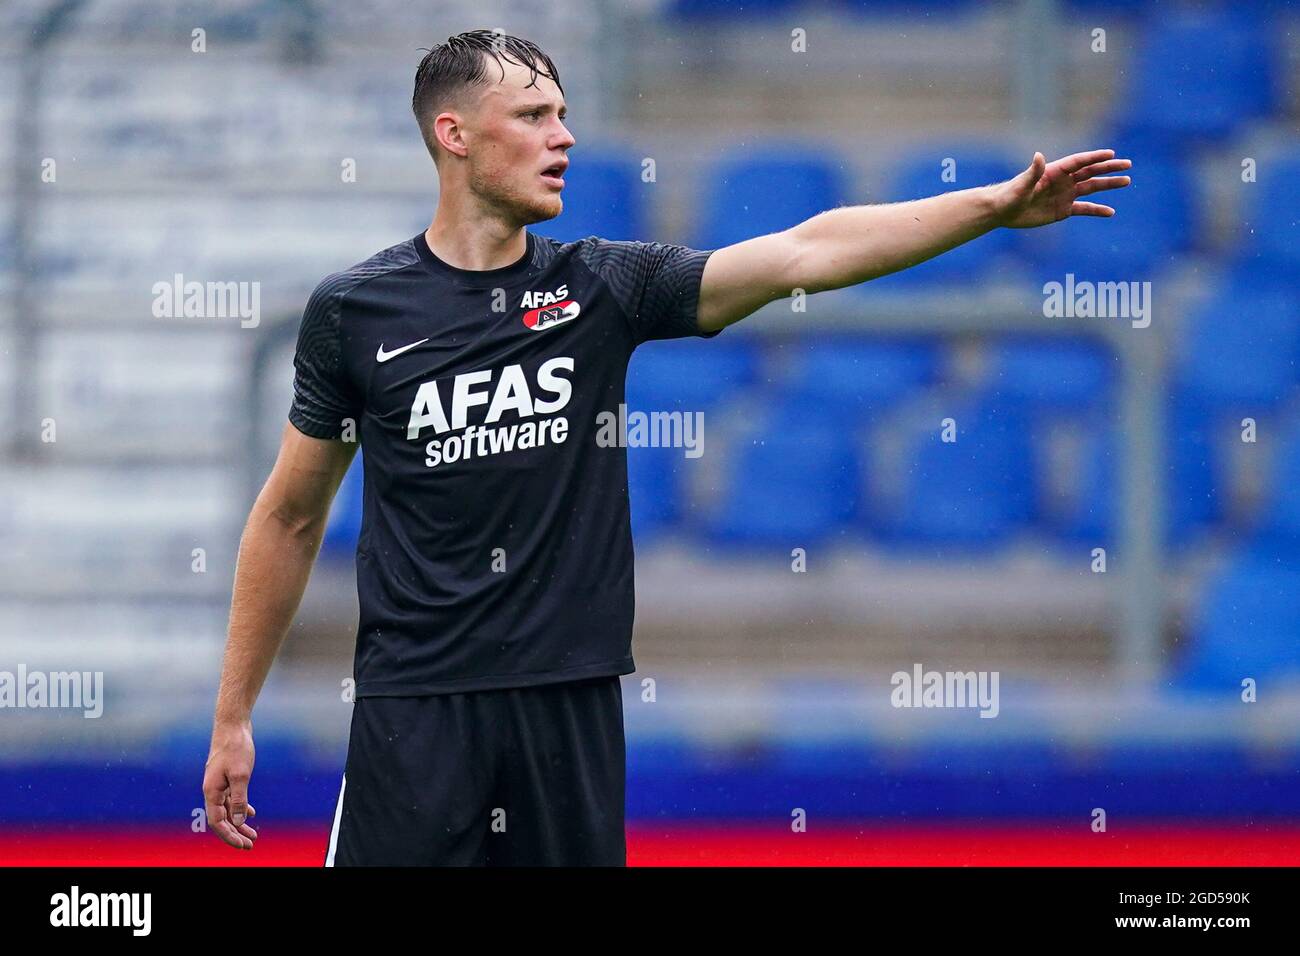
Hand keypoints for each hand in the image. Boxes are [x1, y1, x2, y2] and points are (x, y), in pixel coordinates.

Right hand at [203, 719, 258, 849]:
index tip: (243, 845)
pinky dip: (240, 807)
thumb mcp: (241, 775)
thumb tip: (239, 821)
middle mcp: (212, 790)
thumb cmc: (235, 748)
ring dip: (239, 823)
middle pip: (222, 819)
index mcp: (211, 791)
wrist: (232, 725)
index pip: (217, 822)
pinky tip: (251, 814)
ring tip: (253, 834)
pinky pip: (231, 798)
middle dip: (235, 833)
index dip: (229, 836)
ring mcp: (219, 783)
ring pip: (228, 809)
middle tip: (250, 845)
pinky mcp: (227, 777)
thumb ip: (239, 799)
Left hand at [993, 149, 1131, 228]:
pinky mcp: (1063, 210)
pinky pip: (1084, 209)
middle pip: (1090, 172)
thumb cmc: (1009, 195)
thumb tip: (1039, 155)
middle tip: (1128, 165)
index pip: (1079, 162)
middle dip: (1109, 168)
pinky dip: (1097, 210)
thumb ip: (1033, 171)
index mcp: (1054, 171)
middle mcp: (1063, 181)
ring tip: (1126, 181)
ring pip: (1091, 188)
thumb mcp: (1022, 185)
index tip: (1111, 154)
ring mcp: (1065, 195)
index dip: (1095, 157)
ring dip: (1108, 185)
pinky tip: (1110, 212)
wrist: (1003, 211)